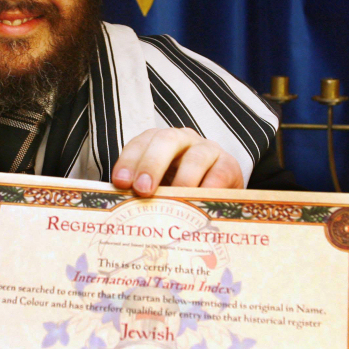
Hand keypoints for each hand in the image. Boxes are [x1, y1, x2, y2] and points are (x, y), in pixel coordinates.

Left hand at [111, 128, 243, 195]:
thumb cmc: (179, 191)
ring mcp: (207, 150)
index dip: (129, 161)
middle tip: (142, 189)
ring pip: (195, 157)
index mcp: (158, 142)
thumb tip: (121, 208)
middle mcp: (182, 140)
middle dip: (151, 164)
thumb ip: (141, 192)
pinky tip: (200, 201)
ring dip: (182, 179)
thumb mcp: (158, 188)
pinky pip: (219, 173)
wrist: (219, 195)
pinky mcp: (229, 165)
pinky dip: (209, 187)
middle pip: (165, 141)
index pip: (140, 143)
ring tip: (173, 200)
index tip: (120, 182)